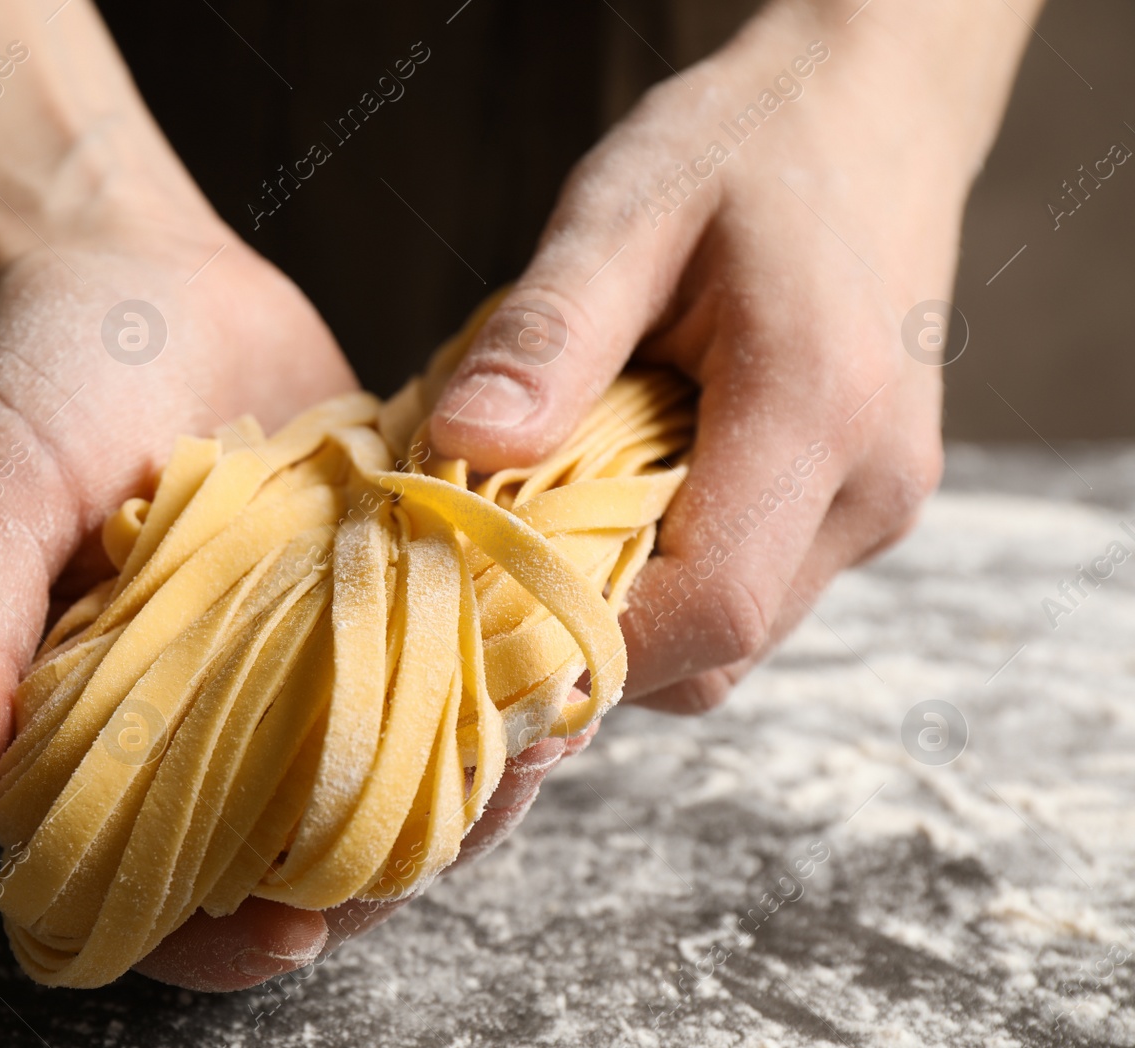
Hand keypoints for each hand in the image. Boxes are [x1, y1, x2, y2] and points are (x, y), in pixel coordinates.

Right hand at [0, 197, 594, 990]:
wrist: (140, 267)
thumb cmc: (38, 381)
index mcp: (95, 733)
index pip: (150, 890)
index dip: (213, 942)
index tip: (294, 936)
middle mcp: (206, 718)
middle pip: (295, 856)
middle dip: (381, 869)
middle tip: (468, 821)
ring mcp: (303, 659)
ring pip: (389, 781)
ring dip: (466, 787)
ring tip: (536, 751)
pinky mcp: (377, 592)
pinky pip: (444, 672)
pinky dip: (496, 686)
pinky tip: (547, 666)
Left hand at [427, 0, 1035, 710]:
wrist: (871, 114)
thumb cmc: (744, 147)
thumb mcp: (623, 212)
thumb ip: (546, 337)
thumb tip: (456, 448)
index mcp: (819, 408)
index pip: (710, 607)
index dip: (586, 644)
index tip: (477, 620)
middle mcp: (870, 484)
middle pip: (717, 647)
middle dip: (590, 636)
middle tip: (486, 572)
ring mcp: (877, 504)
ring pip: (734, 635)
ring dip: (630, 609)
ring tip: (549, 521)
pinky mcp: (860, 506)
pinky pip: (753, 589)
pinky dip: (670, 577)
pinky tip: (613, 504)